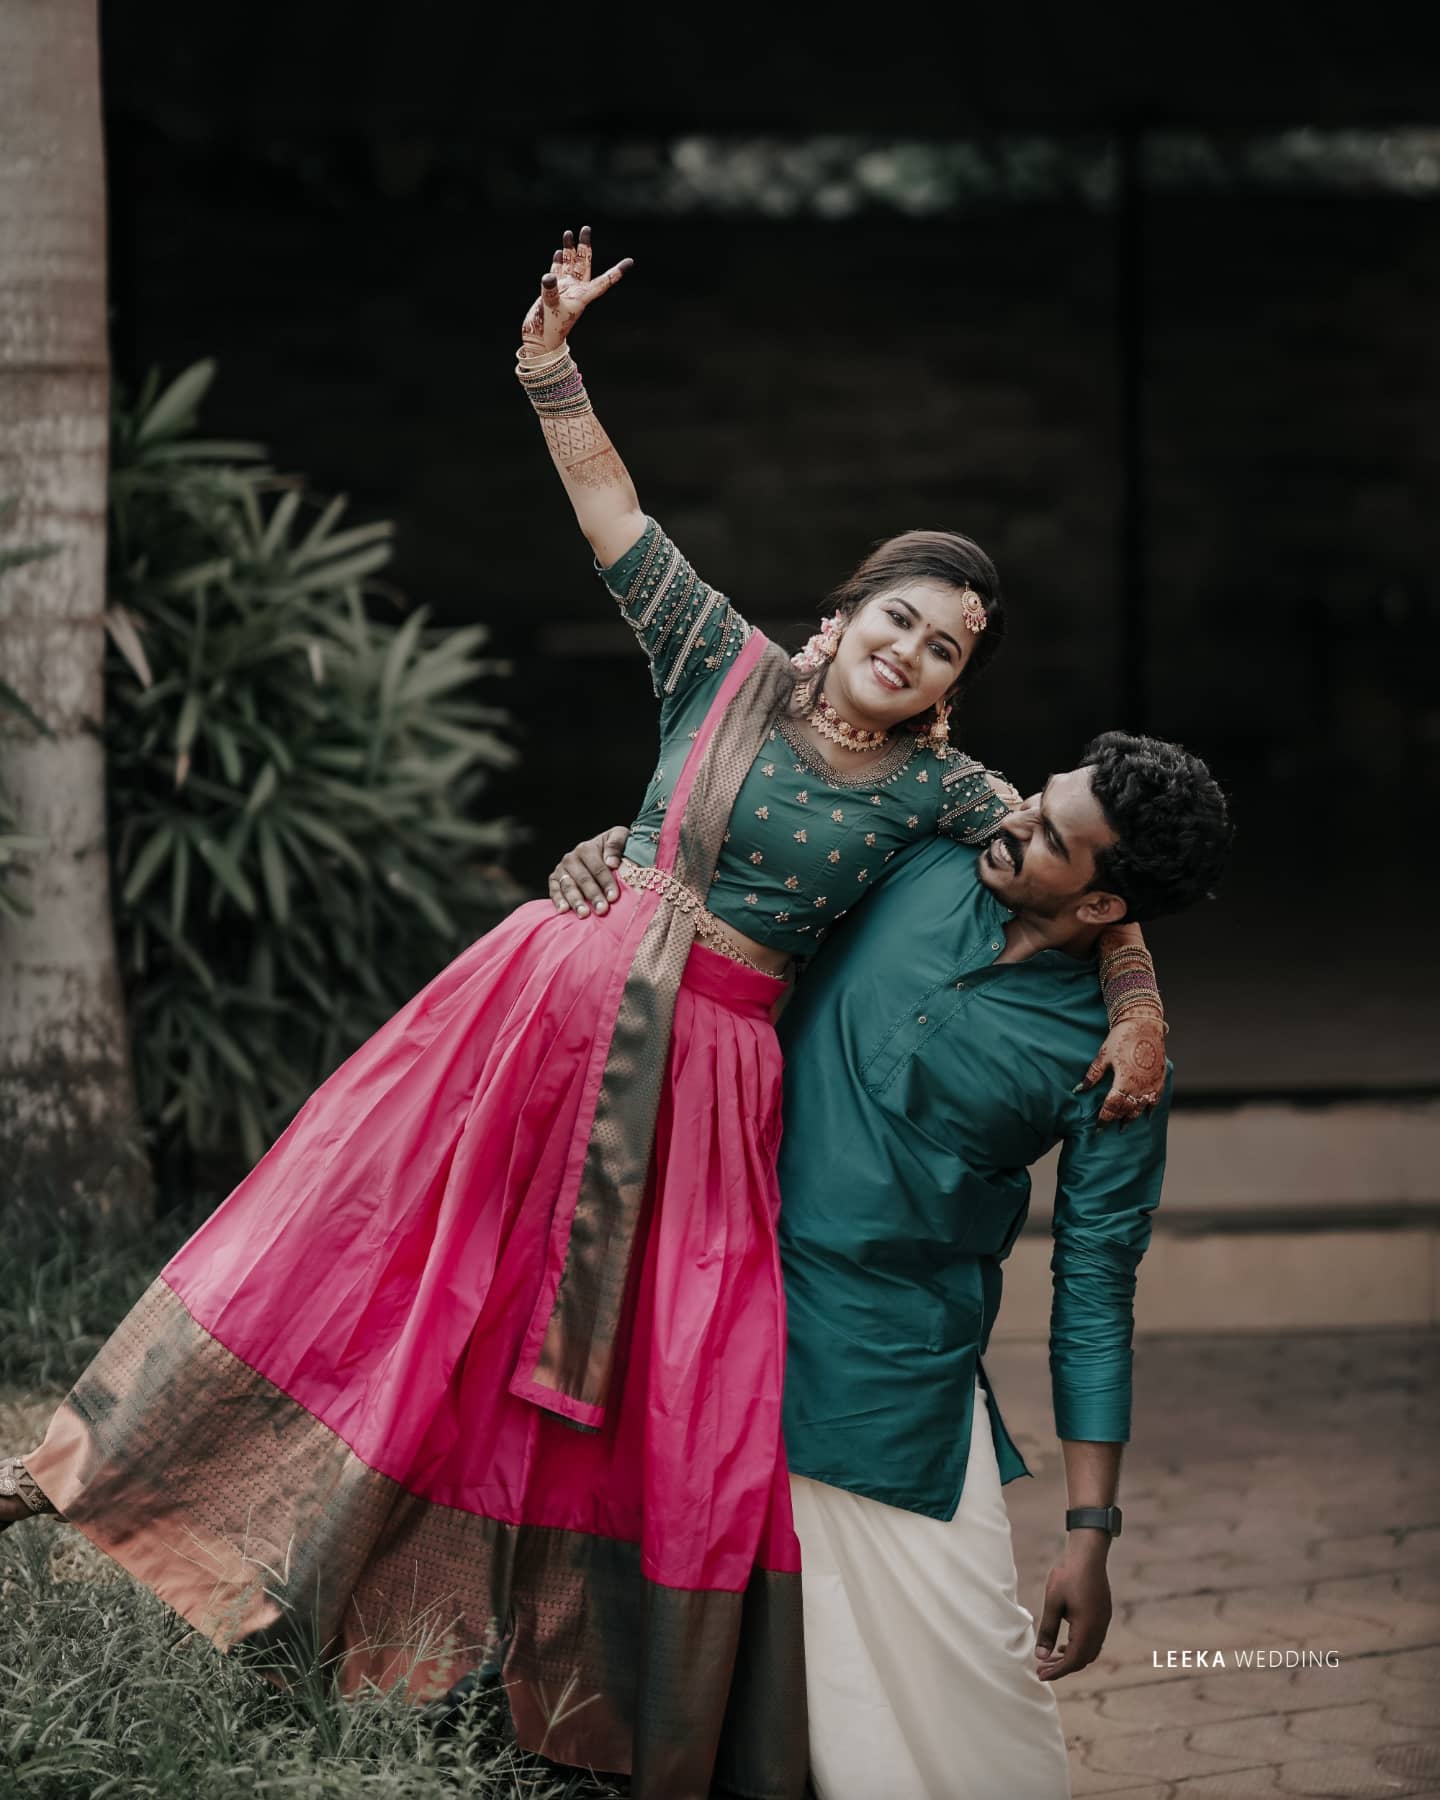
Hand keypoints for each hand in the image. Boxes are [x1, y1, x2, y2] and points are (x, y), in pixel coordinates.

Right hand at [520, 225, 633, 356]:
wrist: (539, 340)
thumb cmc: (550, 329)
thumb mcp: (550, 309)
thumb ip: (550, 291)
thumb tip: (549, 275)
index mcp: (584, 296)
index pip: (604, 282)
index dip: (617, 272)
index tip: (630, 262)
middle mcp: (577, 290)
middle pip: (585, 264)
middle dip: (585, 246)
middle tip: (586, 228)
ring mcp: (565, 289)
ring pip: (571, 265)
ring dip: (571, 250)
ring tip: (569, 233)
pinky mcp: (554, 291)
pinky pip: (558, 272)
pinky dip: (559, 262)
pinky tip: (560, 252)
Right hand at [548, 827, 628, 917]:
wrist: (599, 851)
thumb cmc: (613, 848)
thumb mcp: (620, 837)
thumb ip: (617, 844)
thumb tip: (611, 862)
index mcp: (587, 848)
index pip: (598, 868)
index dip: (606, 882)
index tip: (614, 897)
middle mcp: (571, 858)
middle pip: (583, 879)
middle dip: (593, 895)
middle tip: (602, 910)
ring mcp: (562, 869)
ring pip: (568, 886)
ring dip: (576, 901)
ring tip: (584, 914)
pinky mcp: (554, 880)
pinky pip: (554, 890)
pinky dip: (557, 900)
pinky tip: (563, 910)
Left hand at [1035, 1547, 1112, 1680]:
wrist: (1088, 1555)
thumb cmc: (1068, 1576)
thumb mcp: (1053, 1603)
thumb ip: (1047, 1630)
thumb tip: (1040, 1655)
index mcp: (1087, 1628)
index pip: (1073, 1661)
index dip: (1057, 1671)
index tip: (1041, 1675)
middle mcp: (1099, 1629)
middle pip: (1082, 1660)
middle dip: (1062, 1667)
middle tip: (1042, 1669)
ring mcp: (1103, 1622)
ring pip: (1089, 1651)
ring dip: (1071, 1658)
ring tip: (1051, 1657)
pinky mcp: (1103, 1616)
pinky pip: (1093, 1641)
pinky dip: (1079, 1647)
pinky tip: (1065, 1643)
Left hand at [1076, 1012, 1165, 1127]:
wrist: (1144, 1024)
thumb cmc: (1121, 1038)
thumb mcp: (1103, 1056)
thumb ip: (1092, 1075)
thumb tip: (1079, 1090)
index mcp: (1124, 1082)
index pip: (1112, 1107)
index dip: (1104, 1119)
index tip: (1098, 1127)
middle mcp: (1140, 1087)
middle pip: (1126, 1110)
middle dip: (1116, 1119)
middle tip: (1109, 1126)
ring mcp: (1152, 1084)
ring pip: (1141, 1108)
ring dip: (1132, 1117)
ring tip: (1124, 1125)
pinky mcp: (1160, 1079)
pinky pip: (1156, 1099)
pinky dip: (1150, 1108)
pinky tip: (1146, 1114)